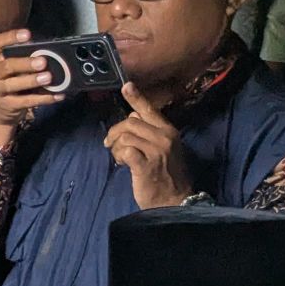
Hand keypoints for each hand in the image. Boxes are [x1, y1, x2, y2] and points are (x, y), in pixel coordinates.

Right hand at [0, 28, 63, 136]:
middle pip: (6, 66)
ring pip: (12, 85)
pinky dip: (42, 98)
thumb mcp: (11, 69)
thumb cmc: (10, 82)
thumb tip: (49, 51)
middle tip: (42, 62)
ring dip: (31, 81)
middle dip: (25, 63)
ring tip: (48, 78)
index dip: (9, 38)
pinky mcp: (7, 105)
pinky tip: (56, 95)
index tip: (27, 34)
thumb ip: (23, 59)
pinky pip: (25, 101)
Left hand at [104, 82, 192, 208]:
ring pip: (125, 137)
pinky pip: (125, 151)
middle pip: (130, 123)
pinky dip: (118, 156)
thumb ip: (149, 132)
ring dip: (116, 147)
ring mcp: (156, 150)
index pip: (150, 110)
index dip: (137, 98)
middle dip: (115, 133)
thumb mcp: (162, 149)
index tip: (126, 86)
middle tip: (110, 145)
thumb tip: (132, 118)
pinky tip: (122, 164)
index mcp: (169, 130)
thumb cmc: (166, 174)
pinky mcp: (146, 165)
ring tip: (119, 158)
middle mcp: (164, 137)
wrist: (174, 199)